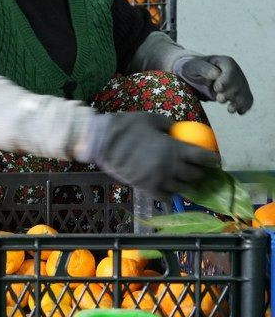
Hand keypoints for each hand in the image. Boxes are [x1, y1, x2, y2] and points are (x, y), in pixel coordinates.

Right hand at [84, 112, 220, 198]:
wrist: (101, 140)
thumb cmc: (125, 126)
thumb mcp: (150, 119)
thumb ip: (167, 125)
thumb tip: (177, 130)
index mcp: (174, 148)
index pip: (202, 157)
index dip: (212, 160)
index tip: (215, 160)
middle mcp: (170, 166)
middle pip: (195, 175)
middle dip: (200, 173)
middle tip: (199, 170)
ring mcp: (158, 178)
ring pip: (182, 188)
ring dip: (186, 185)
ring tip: (186, 183)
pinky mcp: (145, 187)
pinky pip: (164, 196)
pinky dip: (169, 194)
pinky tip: (169, 190)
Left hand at [174, 56, 252, 113]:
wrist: (197, 76)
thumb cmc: (195, 69)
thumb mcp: (194, 66)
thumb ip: (204, 69)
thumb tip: (216, 74)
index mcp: (226, 63)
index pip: (231, 70)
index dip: (226, 80)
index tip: (217, 88)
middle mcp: (236, 72)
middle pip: (238, 84)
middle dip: (229, 94)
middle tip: (219, 99)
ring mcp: (239, 83)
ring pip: (244, 93)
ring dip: (239, 102)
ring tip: (230, 109)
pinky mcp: (240, 93)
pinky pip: (247, 100)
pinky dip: (245, 106)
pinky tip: (239, 112)